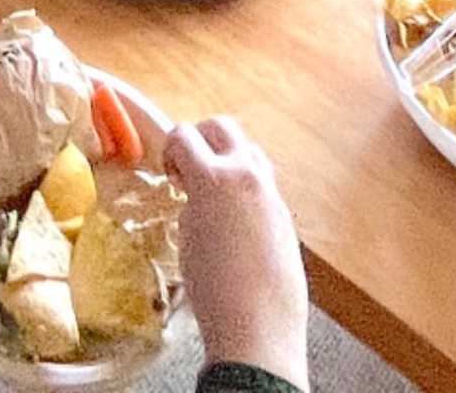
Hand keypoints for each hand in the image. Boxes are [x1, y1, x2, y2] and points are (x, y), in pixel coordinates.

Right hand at [163, 116, 306, 380]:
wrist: (258, 327)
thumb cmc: (213, 290)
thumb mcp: (188, 237)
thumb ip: (193, 201)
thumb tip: (198, 192)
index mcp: (215, 178)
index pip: (185, 135)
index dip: (170, 149)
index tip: (170, 170)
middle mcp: (247, 175)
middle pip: (222, 127)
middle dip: (201, 140)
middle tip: (189, 172)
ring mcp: (271, 193)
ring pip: (248, 150)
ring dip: (227, 159)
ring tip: (213, 196)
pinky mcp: (285, 214)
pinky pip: (263, 183)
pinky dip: (245, 187)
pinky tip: (234, 222)